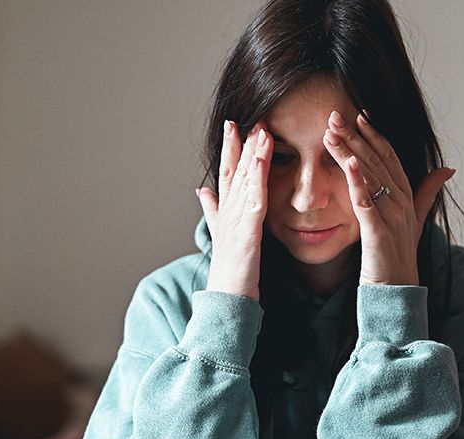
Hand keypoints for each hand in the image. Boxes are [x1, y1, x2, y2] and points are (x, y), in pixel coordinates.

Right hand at [195, 120, 272, 300]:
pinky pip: (255, 197)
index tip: (234, 125)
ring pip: (244, 179)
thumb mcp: (220, 233)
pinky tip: (263, 159)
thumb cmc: (229, 270)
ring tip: (259, 129)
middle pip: (234, 170)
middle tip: (246, 116)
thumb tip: (201, 190)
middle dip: (240, 143)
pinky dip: (258, 176)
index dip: (230, 148)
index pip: (227, 172)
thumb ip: (211, 209)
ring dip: (251, 153)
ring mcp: (236, 219)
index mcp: (225, 210)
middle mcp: (228, 210)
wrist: (227, 297)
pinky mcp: (248, 230)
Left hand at [323, 110, 455, 286]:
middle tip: (335, 115)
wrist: (399, 291)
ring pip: (369, 176)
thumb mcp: (416, 220)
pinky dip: (356, 182)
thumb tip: (448, 170)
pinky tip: (347, 164)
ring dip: (350, 152)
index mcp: (406, 196)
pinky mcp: (378, 233)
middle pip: (377, 161)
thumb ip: (427, 192)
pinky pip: (366, 203)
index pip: (390, 158)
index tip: (360, 115)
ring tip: (332, 132)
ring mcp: (391, 216)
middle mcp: (401, 202)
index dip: (375, 135)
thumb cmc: (400, 256)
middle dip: (355, 137)